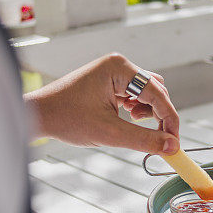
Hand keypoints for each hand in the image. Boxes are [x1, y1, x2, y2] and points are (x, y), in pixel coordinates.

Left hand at [24, 54, 179, 154]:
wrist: (38, 115)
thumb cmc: (66, 118)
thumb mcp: (109, 133)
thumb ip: (144, 140)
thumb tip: (171, 147)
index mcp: (120, 68)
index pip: (158, 93)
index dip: (170, 119)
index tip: (175, 142)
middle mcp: (119, 65)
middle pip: (156, 90)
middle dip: (159, 115)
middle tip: (159, 140)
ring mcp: (113, 72)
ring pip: (147, 93)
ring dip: (148, 112)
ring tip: (134, 125)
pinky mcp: (108, 81)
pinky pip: (134, 94)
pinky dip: (137, 110)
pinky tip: (126, 119)